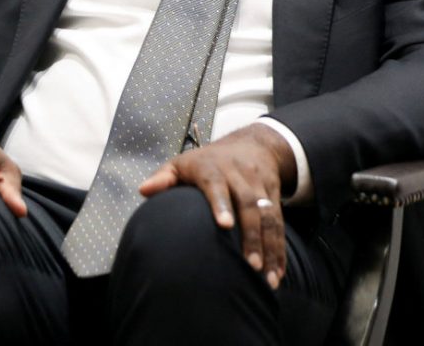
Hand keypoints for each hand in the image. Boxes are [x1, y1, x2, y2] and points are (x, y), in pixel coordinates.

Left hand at [139, 122, 294, 288]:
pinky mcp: (274, 196)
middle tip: (250, 265)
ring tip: (267, 278)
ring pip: (268, 216)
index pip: (216, 184)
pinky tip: (277, 273)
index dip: (221, 203)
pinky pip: (279, 223)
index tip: (225, 225)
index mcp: (212, 168)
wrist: (252, 145)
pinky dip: (280, 250)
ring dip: (270, 248)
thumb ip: (164, 178)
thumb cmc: (207, 161)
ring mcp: (259, 186)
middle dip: (251, 235)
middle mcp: (239, 175)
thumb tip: (143, 190)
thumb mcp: (182, 163)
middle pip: (248, 203)